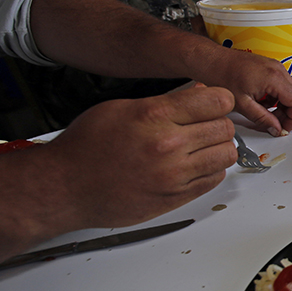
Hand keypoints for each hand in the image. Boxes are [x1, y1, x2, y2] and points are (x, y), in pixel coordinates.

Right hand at [47, 87, 236, 228]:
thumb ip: (164, 101)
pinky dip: (211, 169)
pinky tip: (195, 164)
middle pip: (225, 127)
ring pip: (226, 154)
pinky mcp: (175, 197)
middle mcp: (167, 144)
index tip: (214, 103)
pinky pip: (215, 178)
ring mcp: (173, 174)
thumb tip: (198, 92)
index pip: (217, 100)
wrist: (65, 187)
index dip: (219, 99)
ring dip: (218, 147)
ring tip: (202, 146)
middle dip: (219, 122)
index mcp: (154, 115)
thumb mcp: (121, 108)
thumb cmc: (86, 147)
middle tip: (206, 125)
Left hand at [195, 47, 291, 135]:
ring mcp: (275, 66)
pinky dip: (279, 97)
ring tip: (267, 113)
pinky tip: (263, 102)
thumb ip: (262, 118)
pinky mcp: (271, 67)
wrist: (212, 61)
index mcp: (273, 78)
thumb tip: (276, 129)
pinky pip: (284, 85)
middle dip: (290, 113)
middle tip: (276, 124)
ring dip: (284, 105)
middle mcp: (278, 69)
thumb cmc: (222, 76)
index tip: (285, 128)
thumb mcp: (242, 104)